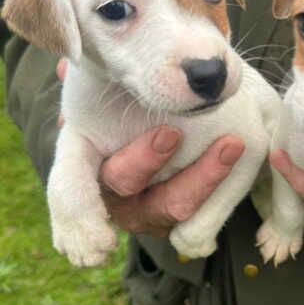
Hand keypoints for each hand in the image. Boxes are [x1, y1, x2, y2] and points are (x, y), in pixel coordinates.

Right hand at [55, 59, 244, 236]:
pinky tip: (239, 154)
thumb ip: (96, 82)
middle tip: (170, 134)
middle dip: (147, 162)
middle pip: (126, 186)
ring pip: (176, 204)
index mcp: (87, 161)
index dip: (79, 213)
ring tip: (230, 143)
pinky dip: (223, 185)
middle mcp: (116, 194)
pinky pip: (207, 210)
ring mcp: (152, 207)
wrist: (184, 114)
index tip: (101, 240)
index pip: (70, 190)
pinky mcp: (187, 211)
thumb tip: (63, 65)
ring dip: (204, 175)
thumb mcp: (114, 88)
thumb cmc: (135, 103)